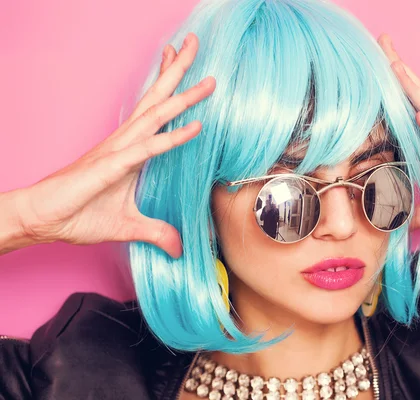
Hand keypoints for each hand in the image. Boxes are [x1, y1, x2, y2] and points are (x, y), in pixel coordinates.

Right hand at [14, 33, 214, 257]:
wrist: (42, 219)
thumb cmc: (77, 214)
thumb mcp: (128, 226)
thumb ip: (157, 231)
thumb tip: (178, 247)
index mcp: (130, 149)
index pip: (155, 111)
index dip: (171, 86)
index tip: (190, 69)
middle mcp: (125, 142)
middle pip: (157, 100)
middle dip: (180, 72)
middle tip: (197, 45)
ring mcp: (118, 151)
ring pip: (156, 115)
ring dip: (184, 95)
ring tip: (208, 78)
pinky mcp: (110, 167)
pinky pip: (147, 149)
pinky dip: (172, 138)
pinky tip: (195, 127)